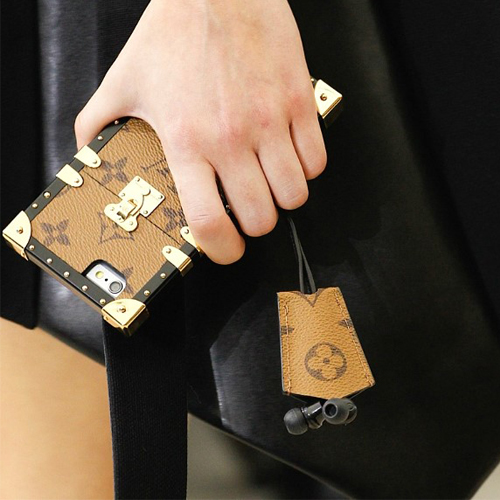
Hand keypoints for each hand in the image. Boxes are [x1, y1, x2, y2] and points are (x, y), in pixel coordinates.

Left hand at [75, 0, 326, 263]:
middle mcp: (231, 138)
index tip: (227, 250)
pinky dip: (306, 167)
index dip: (223, 250)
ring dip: (283, 198)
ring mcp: (270, 121)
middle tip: (248, 209)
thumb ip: (98, 122)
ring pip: (295, 195)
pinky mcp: (299, 101)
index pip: (210, 221)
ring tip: (270, 182)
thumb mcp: (123, 81)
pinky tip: (289, 154)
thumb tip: (87, 152)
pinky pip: (317, 160)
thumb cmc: (172, 33)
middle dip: (256, 224)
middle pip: (262, 218)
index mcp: (187, 141)